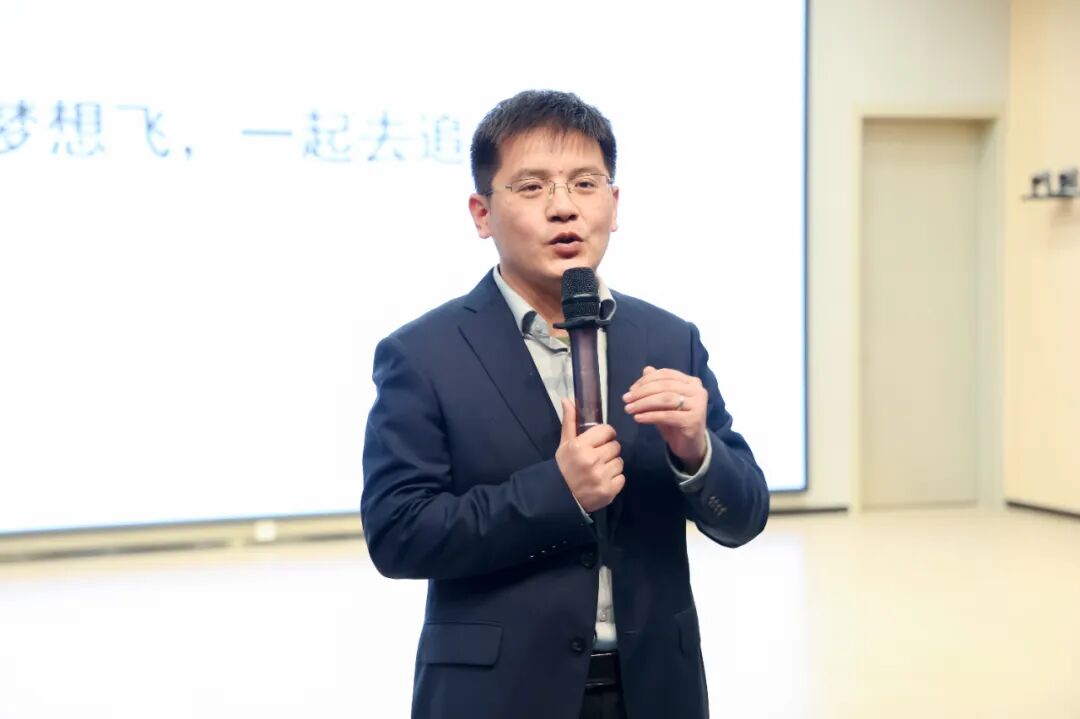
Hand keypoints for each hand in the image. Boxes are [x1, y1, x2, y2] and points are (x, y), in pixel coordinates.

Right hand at [555, 398, 624, 512]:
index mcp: (580, 446)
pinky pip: (621, 478)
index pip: (607, 431)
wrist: (559, 498)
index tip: (600, 441)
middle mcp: (591, 460)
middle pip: (615, 446)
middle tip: (598, 458)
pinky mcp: (608, 491)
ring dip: (612, 465)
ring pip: (620, 462)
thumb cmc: (564, 468)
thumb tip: (567, 399)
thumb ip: (569, 422)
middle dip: (608, 451)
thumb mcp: (564, 444)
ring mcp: (601, 477)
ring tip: (600, 470)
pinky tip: (603, 481)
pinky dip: (614, 480)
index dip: (605, 435)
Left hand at [623, 366, 707, 472]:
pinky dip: (650, 416)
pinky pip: (667, 415)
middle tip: (626, 399)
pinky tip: (638, 418)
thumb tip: (646, 369)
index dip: (646, 380)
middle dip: (642, 392)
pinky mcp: (694, 420)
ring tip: (629, 409)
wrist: (690, 445)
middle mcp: (698, 390)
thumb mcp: (663, 402)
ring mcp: (698, 405)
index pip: (665, 375)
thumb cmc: (675, 421)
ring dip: (644, 403)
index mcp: (691, 382)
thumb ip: (657, 386)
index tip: (631, 390)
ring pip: (666, 399)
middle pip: (665, 386)